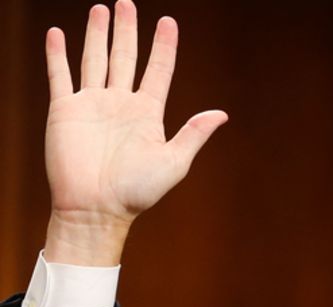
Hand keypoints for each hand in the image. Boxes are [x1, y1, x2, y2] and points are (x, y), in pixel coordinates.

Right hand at [43, 1, 227, 265]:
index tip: (168, 21)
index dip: (163, 46)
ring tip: (101, 9)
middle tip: (127, 2)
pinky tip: (59, 34)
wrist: (96, 208)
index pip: (158, 70)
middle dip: (127, 30)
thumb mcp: (173, 162)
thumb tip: (222, 113)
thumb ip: (194, 134)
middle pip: (125, 57)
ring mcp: (92, 104)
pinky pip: (60, 76)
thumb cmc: (137, 192)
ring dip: (97, 34)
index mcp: (148, 114)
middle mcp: (120, 103)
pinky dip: (58, 54)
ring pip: (95, 59)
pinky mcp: (64, 110)